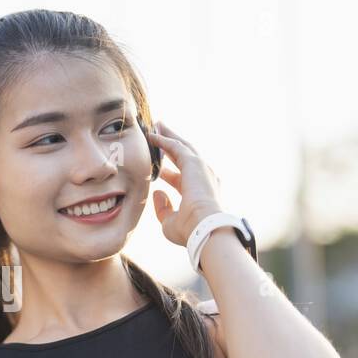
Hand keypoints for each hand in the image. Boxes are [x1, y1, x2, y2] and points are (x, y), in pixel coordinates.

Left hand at [146, 119, 224, 245]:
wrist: (204, 228)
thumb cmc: (189, 231)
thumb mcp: (170, 222)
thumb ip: (162, 208)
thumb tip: (156, 192)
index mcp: (198, 193)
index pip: (181, 178)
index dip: (168, 172)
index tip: (157, 168)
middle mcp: (202, 178)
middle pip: (184, 156)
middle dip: (171, 145)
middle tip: (159, 134)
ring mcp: (201, 168)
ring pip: (181, 146)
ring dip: (168, 136)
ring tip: (156, 126)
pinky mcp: (194, 163)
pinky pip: (175, 147)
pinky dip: (164, 139)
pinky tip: (152, 134)